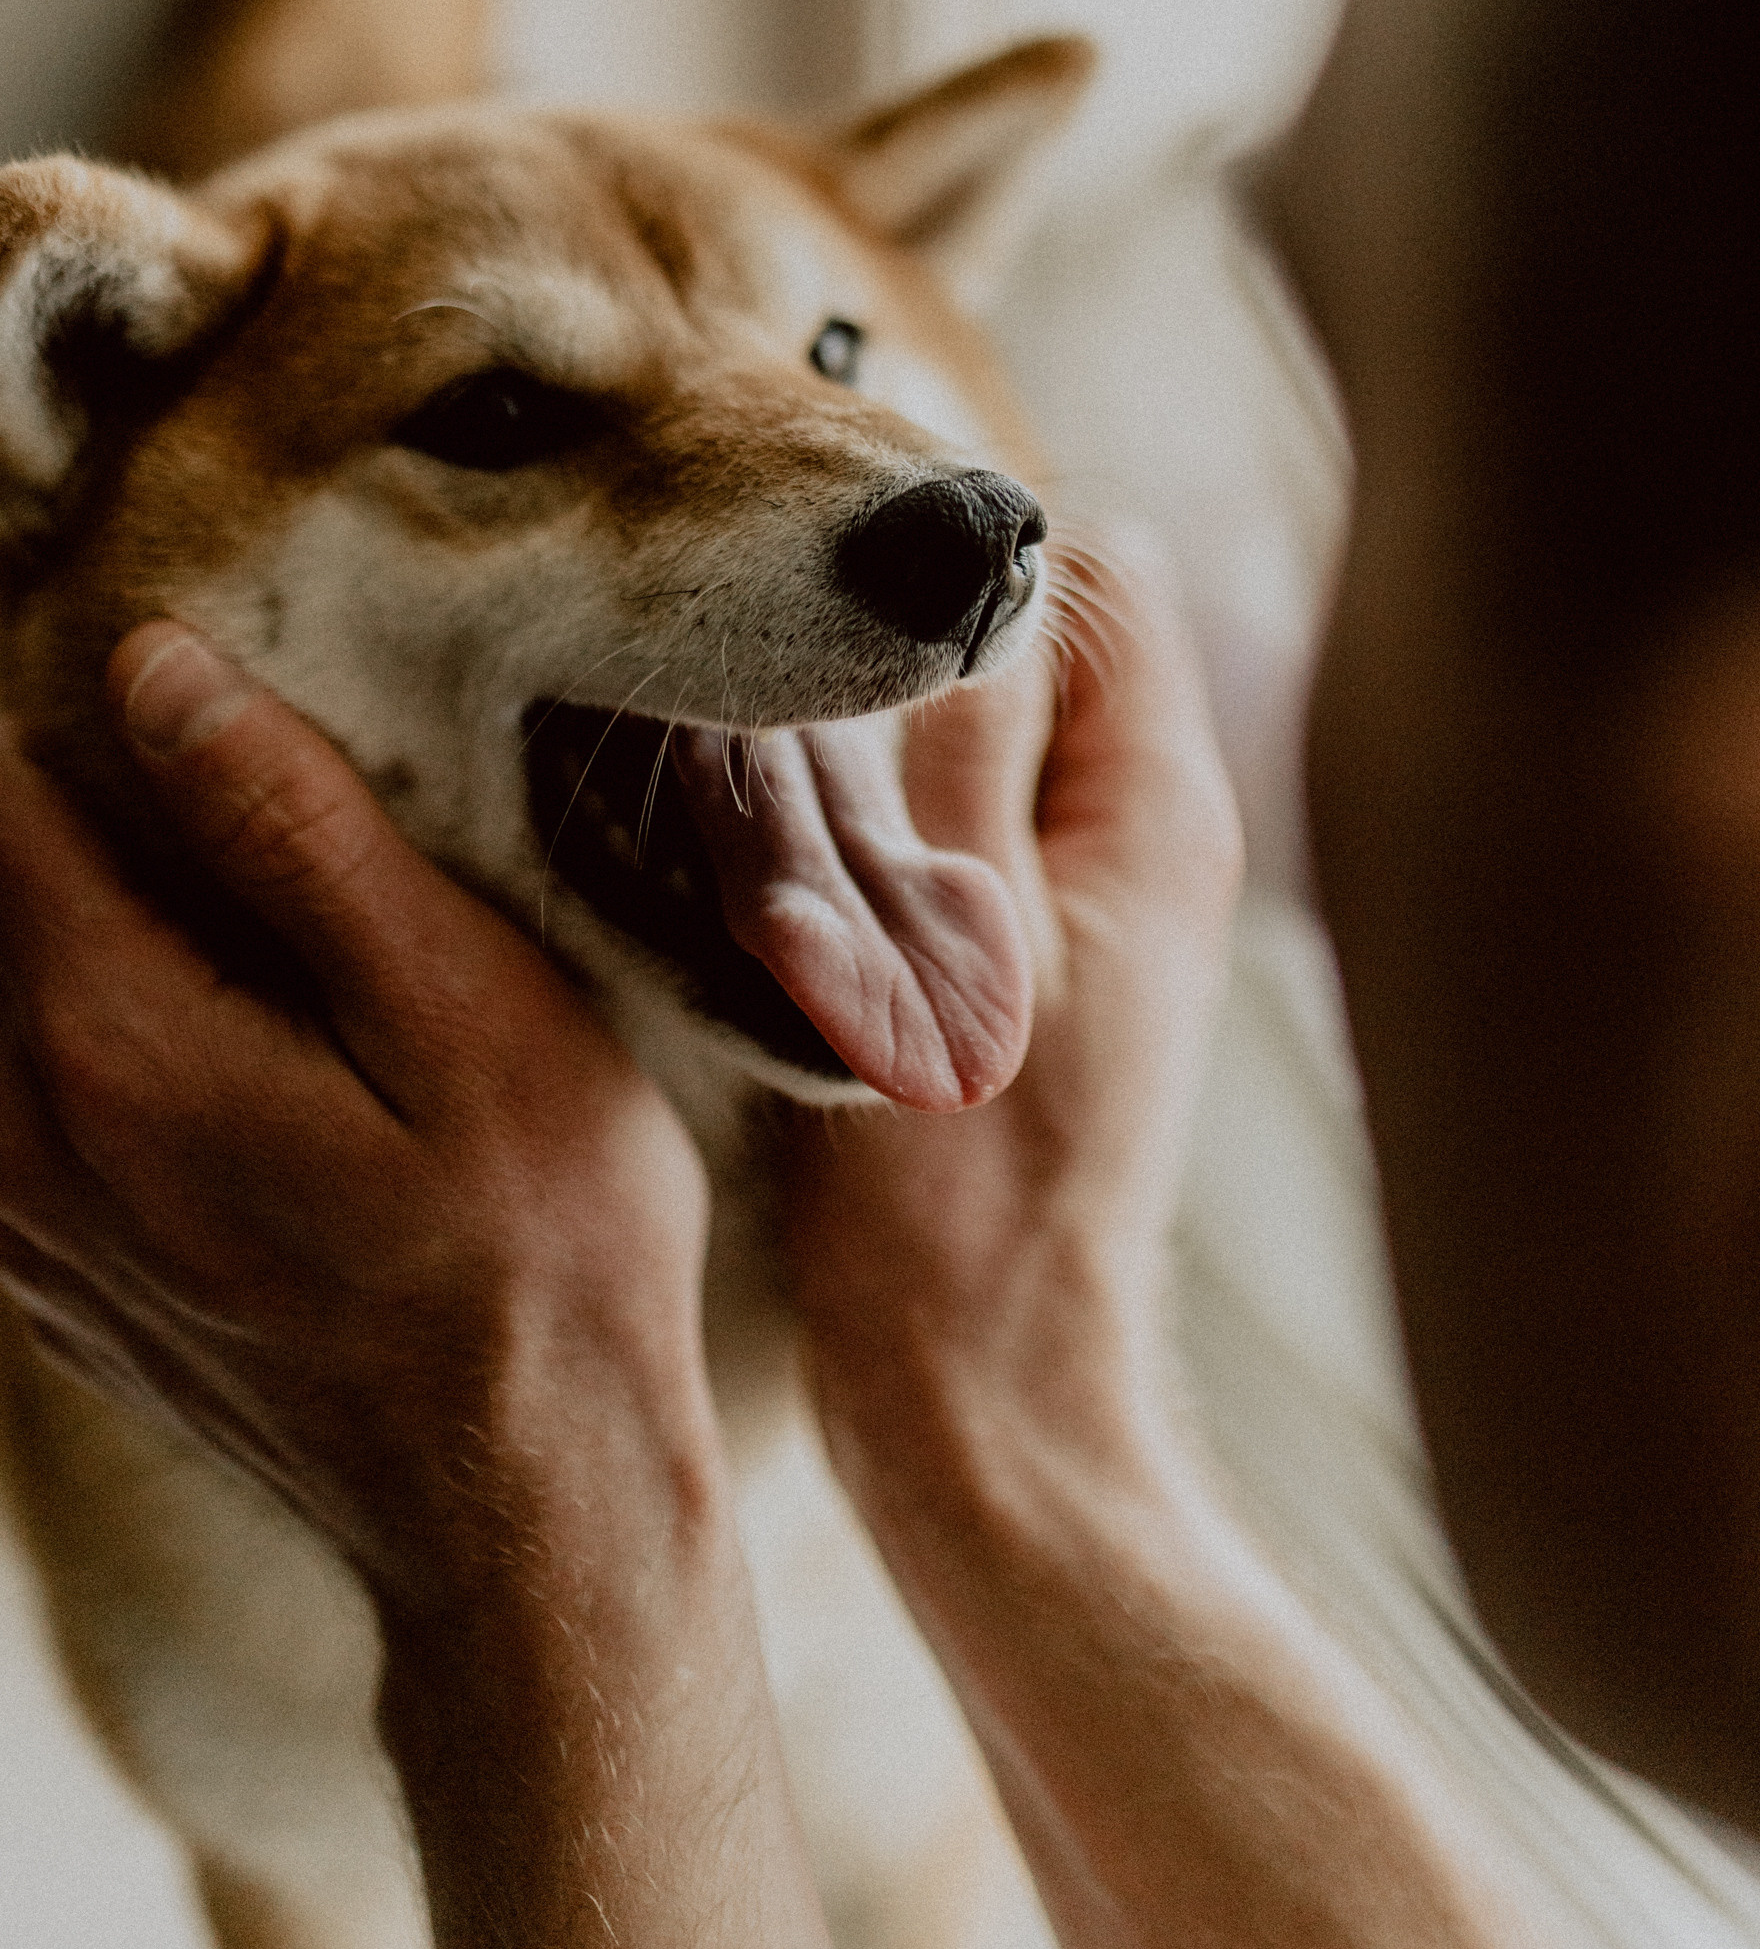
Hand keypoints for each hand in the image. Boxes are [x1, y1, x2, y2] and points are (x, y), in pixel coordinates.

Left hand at [0, 622, 720, 1626]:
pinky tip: (313, 1118)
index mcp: (104, 1047)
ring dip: (167, 960)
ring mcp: (33, 1228)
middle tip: (346, 903)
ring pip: (46, 992)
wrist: (533, 1530)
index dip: (111, 735)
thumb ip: (295, 829)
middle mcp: (20, 1140)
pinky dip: (168, 1067)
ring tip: (343, 1021)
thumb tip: (153, 672)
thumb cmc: (545, 1264)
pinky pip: (73, 1101)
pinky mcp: (69, 1283)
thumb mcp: (470, 1012)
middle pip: (16, 887)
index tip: (257, 765)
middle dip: (151, 849)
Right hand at [785, 536, 1245, 1525]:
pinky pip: (963, 834)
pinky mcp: (1032, 969)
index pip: (1100, 574)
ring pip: (985, 745)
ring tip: (791, 818)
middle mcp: (1151, 842)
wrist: (977, 1400)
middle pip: (1038, 652)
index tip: (845, 612)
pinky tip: (806, 893)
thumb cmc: (956, 1195)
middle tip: (793, 716)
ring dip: (885, 753)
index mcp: (1158, 811)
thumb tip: (965, 548)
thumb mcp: (948, 929)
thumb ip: (963, 734)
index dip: (973, 564)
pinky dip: (886, 835)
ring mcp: (1097, 910)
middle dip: (915, 656)